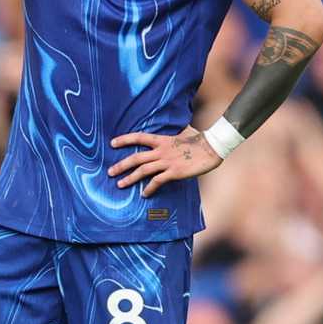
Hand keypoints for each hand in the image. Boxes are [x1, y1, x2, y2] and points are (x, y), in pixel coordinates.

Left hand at [108, 126, 222, 196]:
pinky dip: (149, 188)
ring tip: (120, 184)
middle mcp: (161, 151)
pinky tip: (144, 194)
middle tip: (110, 172)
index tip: (112, 143)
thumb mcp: (184, 131)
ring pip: (143, 170)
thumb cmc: (199, 139)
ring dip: (130, 178)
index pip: (138, 137)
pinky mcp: (175, 172)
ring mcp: (167, 162)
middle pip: (136, 158)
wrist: (212, 147)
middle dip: (121, 165)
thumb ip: (175, 133)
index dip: (124, 140)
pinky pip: (157, 181)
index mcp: (162, 140)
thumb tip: (176, 129)